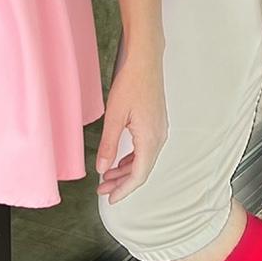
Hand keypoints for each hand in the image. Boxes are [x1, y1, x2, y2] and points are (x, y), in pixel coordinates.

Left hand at [95, 49, 167, 204]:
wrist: (145, 61)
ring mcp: (159, 130)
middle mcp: (159, 137)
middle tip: (102, 190)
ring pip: (144, 160)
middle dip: (122, 183)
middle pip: (142, 170)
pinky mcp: (156, 124)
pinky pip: (146, 149)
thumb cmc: (132, 83)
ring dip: (126, 171)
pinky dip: (132, 158)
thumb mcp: (115, 116)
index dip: (124, 190)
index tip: (110, 199)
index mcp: (150, 139)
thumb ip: (109, 144)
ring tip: (106, 176)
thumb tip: (102, 168)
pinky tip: (119, 160)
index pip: (139, 175)